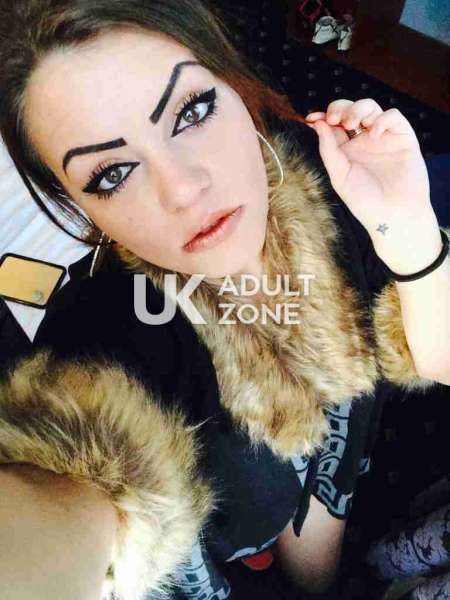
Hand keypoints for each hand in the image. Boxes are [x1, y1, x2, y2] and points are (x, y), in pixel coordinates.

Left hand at [305, 99, 434, 242]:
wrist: (393, 215)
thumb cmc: (365, 201)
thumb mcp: (340, 176)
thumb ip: (328, 150)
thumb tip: (317, 123)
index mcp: (346, 150)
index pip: (333, 125)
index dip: (322, 117)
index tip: (312, 118)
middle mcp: (363, 141)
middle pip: (350, 111)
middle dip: (340, 108)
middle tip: (333, 119)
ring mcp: (383, 137)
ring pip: (370, 108)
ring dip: (358, 108)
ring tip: (351, 123)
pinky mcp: (403, 137)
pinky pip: (393, 117)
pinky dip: (383, 119)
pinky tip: (374, 133)